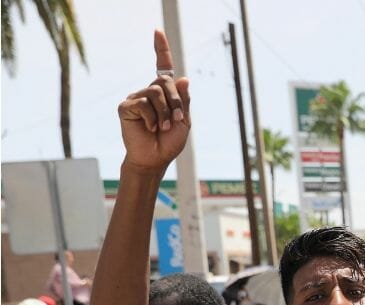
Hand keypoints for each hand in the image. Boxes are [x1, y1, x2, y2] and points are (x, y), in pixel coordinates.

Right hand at [118, 30, 190, 173]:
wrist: (155, 159)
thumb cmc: (169, 141)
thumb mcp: (183, 120)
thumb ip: (183, 100)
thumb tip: (184, 78)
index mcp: (164, 94)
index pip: (162, 67)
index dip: (161, 49)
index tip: (157, 31)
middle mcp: (148, 92)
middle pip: (164, 81)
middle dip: (176, 101)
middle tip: (176, 120)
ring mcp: (136, 98)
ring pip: (155, 92)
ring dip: (165, 112)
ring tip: (162, 127)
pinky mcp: (126, 106)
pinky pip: (143, 103)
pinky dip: (152, 118)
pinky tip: (150, 128)